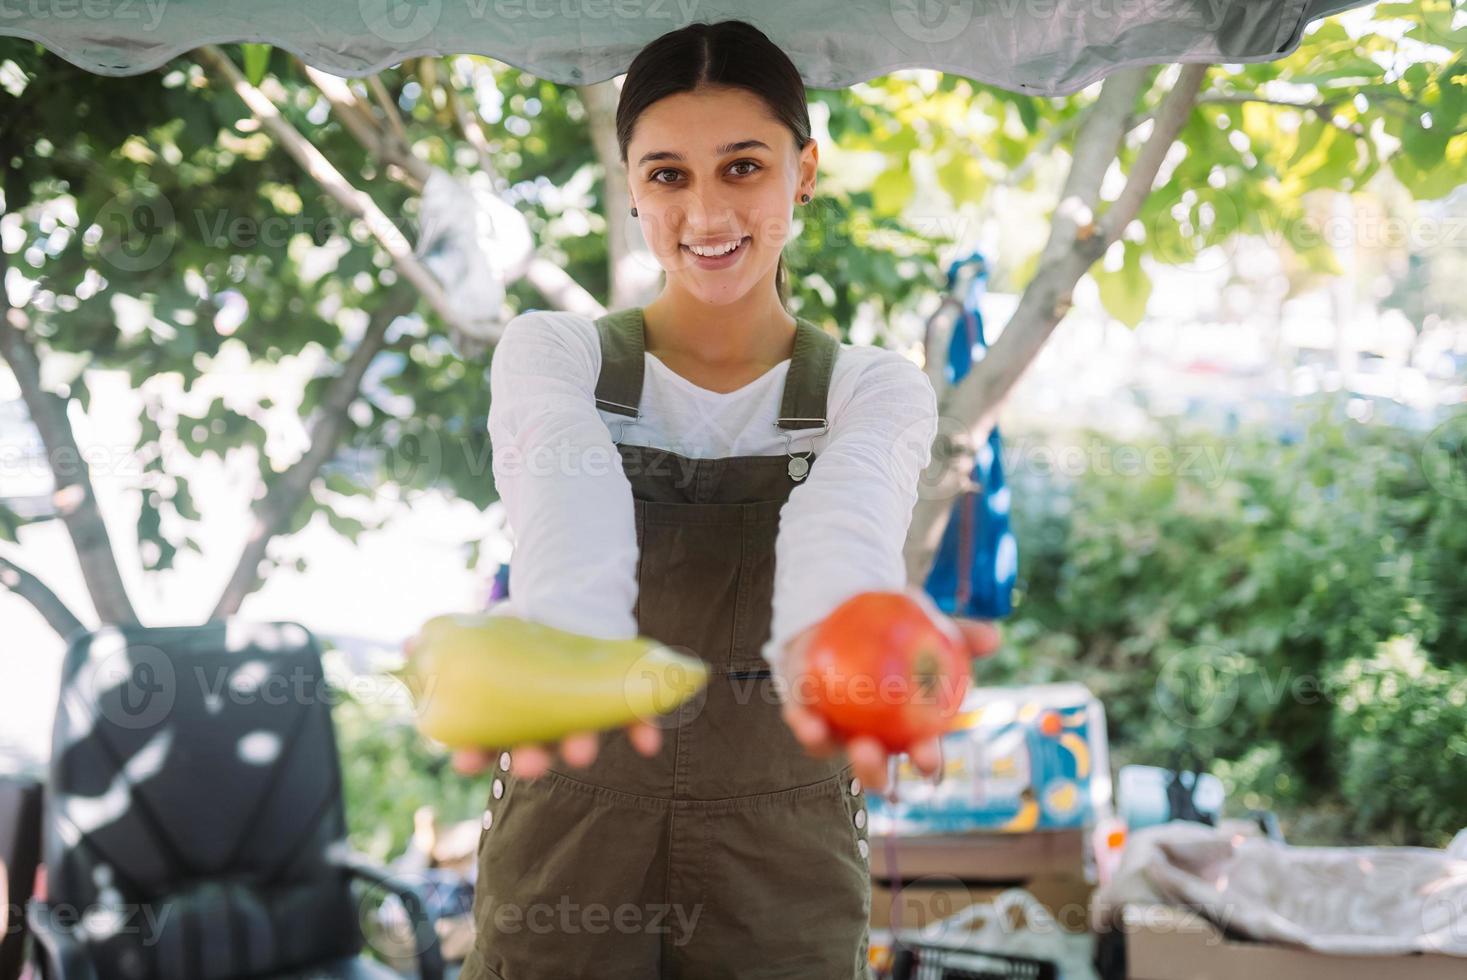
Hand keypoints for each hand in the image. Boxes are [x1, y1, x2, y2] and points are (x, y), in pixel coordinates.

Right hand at [401, 630, 662, 779]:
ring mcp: (580, 709)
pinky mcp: (616, 694)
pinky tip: (648, 745)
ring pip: (581, 736)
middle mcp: (546, 720)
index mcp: (508, 713)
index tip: (466, 761)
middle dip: (533, 759)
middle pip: (537, 749)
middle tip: (530, 764)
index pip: (488, 743)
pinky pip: (635, 716)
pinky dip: (642, 730)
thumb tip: (406, 643)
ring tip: (579, 752)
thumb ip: (443, 641)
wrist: (564, 602)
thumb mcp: (477, 632)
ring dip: (580, 747)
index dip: (477, 755)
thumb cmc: (515, 631)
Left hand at [775, 592, 1000, 795]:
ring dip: (831, 747)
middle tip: (872, 753)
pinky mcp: (805, 710)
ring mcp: (835, 725)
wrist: (845, 611)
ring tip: (833, 737)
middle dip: (873, 772)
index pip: (920, 752)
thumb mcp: (926, 624)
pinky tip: (805, 718)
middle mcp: (870, 734)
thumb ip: (958, 634)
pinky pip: (803, 722)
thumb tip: (995, 637)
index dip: (926, 762)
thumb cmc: (895, 629)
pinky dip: (804, 723)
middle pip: (874, 768)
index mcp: (905, 726)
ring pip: (833, 749)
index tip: (927, 761)